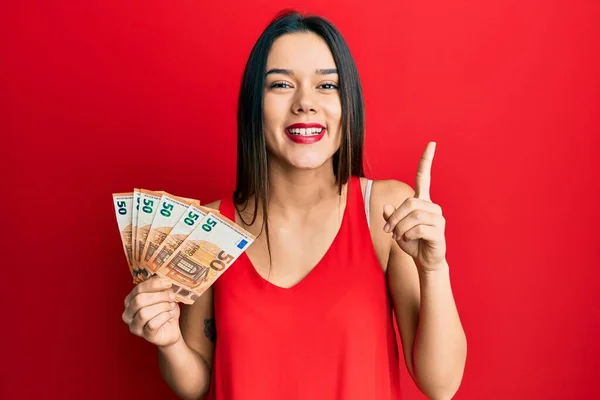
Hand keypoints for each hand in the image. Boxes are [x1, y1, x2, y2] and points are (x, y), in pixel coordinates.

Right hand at [122, 276, 181, 347]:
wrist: (171, 331)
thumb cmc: (164, 312)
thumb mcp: (163, 297)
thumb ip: (161, 288)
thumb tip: (165, 280)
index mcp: (130, 301)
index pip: (138, 289)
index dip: (153, 284)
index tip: (168, 283)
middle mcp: (128, 314)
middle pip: (139, 300)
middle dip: (159, 296)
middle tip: (171, 297)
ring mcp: (134, 326)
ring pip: (144, 313)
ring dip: (162, 307)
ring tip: (171, 306)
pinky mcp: (144, 336)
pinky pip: (152, 324)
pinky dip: (164, 317)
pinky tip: (170, 315)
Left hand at [383, 142, 446, 271]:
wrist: (426, 261)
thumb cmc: (412, 242)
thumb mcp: (396, 228)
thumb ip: (390, 217)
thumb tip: (386, 207)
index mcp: (422, 202)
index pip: (424, 177)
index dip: (426, 161)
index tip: (431, 144)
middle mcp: (432, 206)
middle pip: (410, 202)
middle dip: (395, 216)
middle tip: (388, 230)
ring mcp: (438, 218)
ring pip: (413, 215)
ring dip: (399, 227)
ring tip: (398, 236)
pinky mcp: (439, 231)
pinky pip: (418, 228)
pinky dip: (407, 234)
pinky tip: (408, 240)